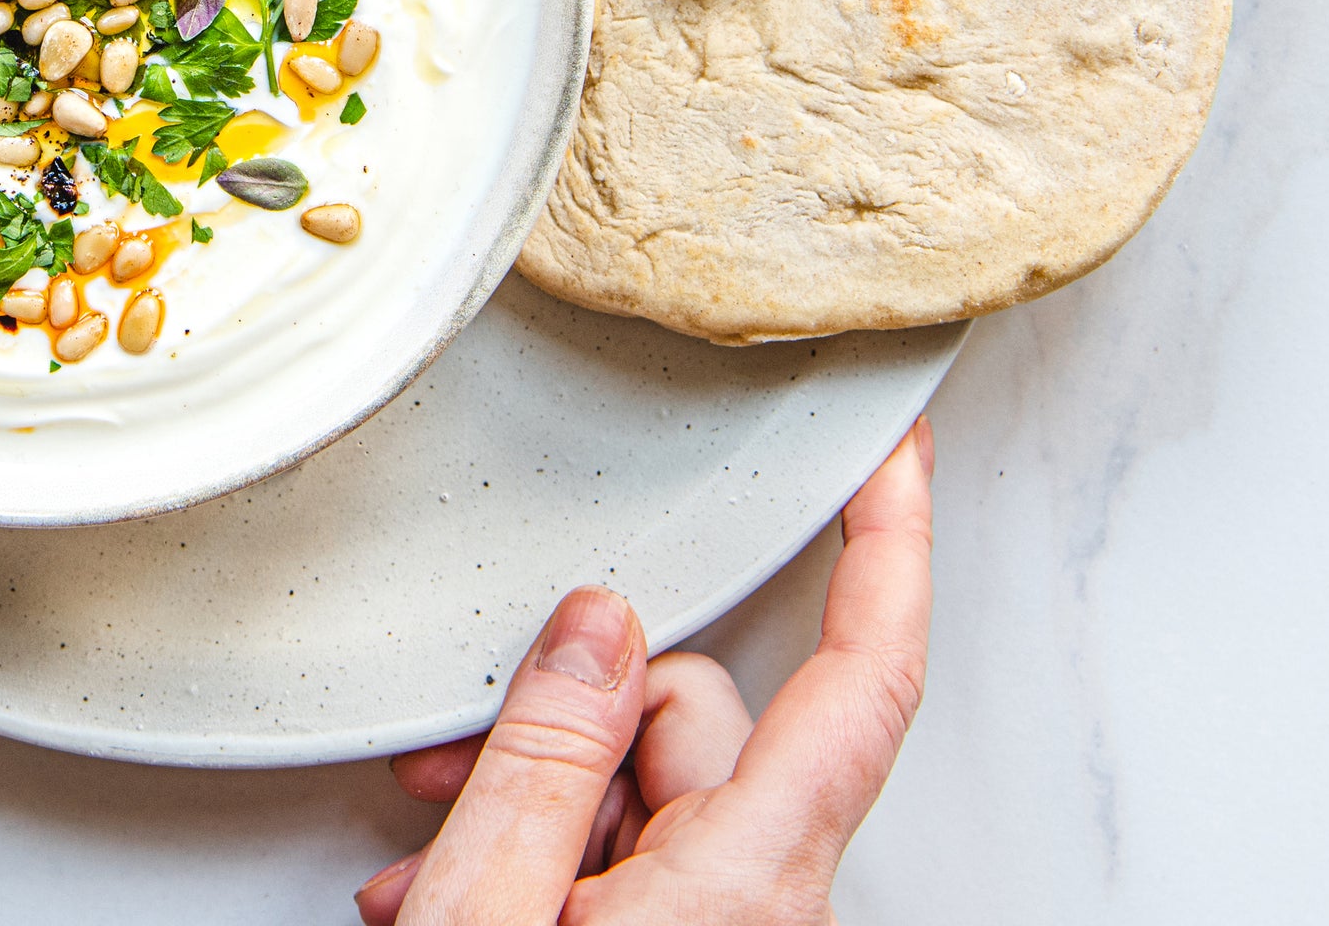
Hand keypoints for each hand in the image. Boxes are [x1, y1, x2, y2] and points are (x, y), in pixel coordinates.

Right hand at [358, 420, 933, 924]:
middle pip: (706, 728)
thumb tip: (596, 624)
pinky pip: (639, 869)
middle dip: (571, 720)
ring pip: (654, 799)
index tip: (897, 450)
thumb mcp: (489, 915)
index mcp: (745, 888)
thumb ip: (543, 760)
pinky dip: (550, 864)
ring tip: (431, 870)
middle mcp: (766, 915)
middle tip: (449, 772)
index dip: (895, 550)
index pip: (864, 679)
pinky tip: (458, 901)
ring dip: (539, 807)